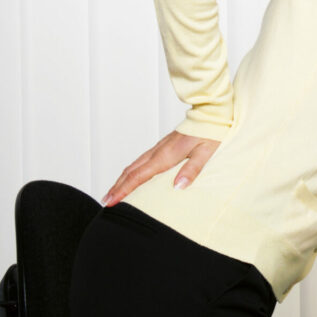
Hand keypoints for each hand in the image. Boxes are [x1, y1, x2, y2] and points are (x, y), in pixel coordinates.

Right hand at [102, 131, 220, 206]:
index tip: (112, 201)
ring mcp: (158, 148)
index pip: (138, 176)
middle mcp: (158, 152)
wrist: (210, 115)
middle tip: (106, 201)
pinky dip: (131, 171)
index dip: (123, 190)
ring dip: (122, 180)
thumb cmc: (210, 133)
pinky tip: (131, 177)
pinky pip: (141, 161)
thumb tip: (178, 187)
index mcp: (165, 156)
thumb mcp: (205, 153)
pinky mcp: (162, 146)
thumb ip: (191, 170)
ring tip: (113, 192)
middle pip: (130, 171)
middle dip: (116, 187)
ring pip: (134, 165)